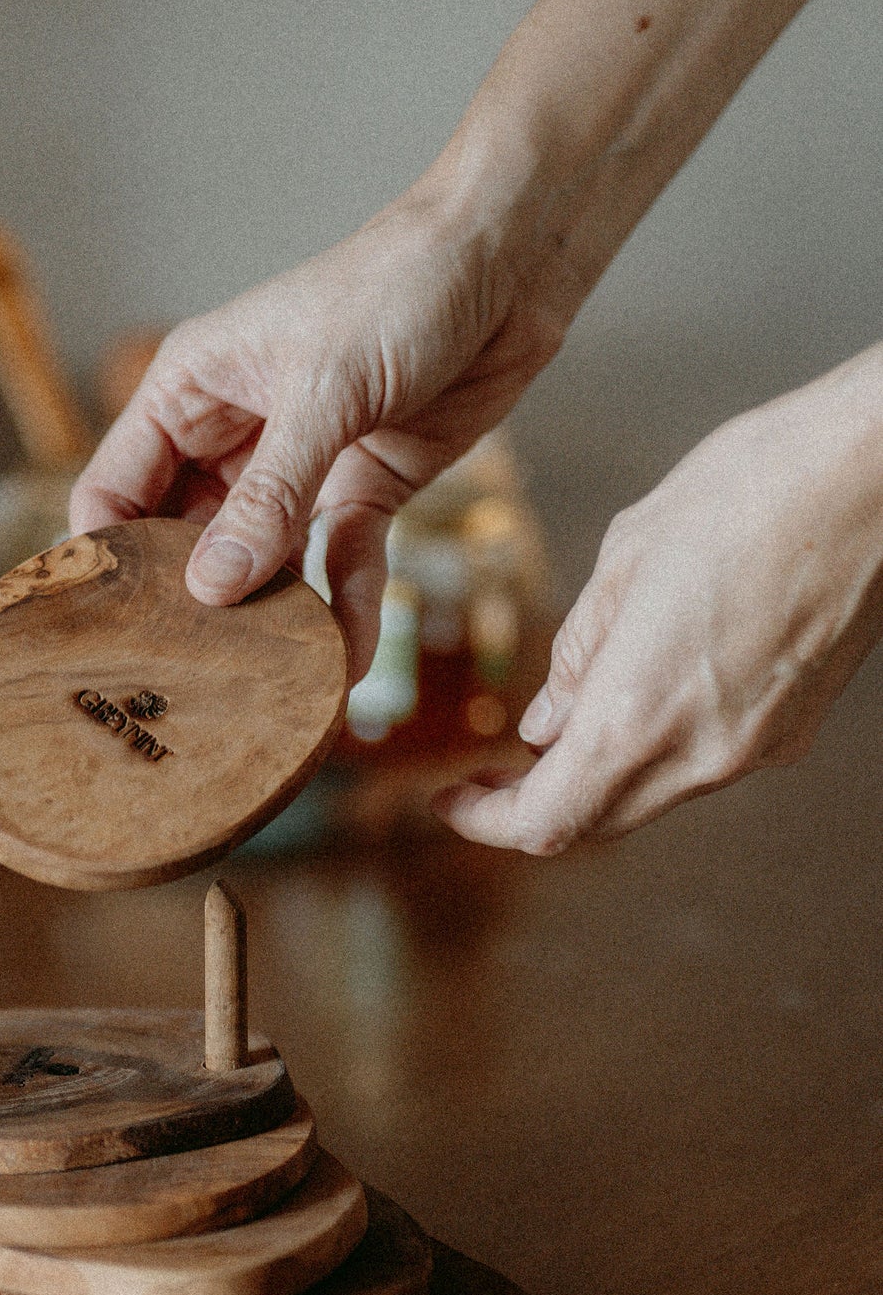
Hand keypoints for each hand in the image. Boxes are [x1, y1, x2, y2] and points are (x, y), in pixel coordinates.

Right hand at [69, 174, 572, 679]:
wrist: (510, 265)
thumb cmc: (400, 287)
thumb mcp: (324, 391)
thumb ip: (268, 495)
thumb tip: (211, 587)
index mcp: (190, 390)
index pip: (116, 489)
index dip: (109, 558)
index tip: (114, 630)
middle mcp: (234, 434)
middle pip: (184, 540)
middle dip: (188, 604)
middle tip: (189, 678)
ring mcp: (298, 467)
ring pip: (261, 563)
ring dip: (267, 618)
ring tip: (266, 682)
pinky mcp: (364, 489)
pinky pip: (340, 563)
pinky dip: (345, 609)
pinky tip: (346, 660)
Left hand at [433, 348, 882, 852]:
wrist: (879, 473)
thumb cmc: (754, 488)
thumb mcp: (625, 558)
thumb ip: (576, 657)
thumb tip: (544, 725)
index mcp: (639, 715)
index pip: (543, 821)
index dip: (486, 820)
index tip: (454, 795)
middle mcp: (700, 753)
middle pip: (595, 819)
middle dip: (536, 799)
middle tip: (493, 767)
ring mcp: (755, 748)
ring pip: (650, 794)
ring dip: (598, 771)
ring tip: (568, 711)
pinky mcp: (791, 728)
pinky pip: (702, 762)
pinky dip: (656, 745)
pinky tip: (645, 685)